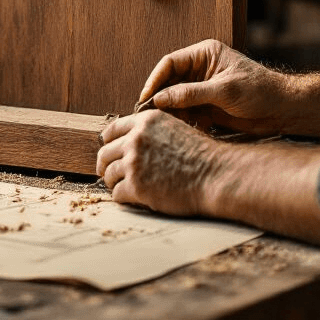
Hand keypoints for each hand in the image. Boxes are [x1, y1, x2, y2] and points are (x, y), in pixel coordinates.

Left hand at [96, 111, 219, 214]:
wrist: (215, 176)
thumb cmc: (200, 156)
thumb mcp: (174, 129)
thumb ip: (149, 132)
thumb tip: (128, 141)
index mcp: (145, 121)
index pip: (112, 129)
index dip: (107, 142)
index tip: (108, 152)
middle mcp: (136, 138)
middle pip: (104, 153)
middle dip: (105, 165)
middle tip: (109, 174)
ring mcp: (134, 162)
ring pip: (109, 174)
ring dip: (115, 183)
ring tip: (124, 188)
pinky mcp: (136, 186)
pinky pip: (117, 194)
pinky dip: (123, 198)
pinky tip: (134, 199)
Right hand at [136, 39, 293, 135]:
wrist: (284, 110)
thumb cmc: (260, 91)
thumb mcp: (224, 91)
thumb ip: (190, 94)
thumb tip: (159, 99)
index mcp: (204, 54)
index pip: (170, 63)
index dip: (155, 80)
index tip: (146, 98)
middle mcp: (201, 69)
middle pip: (170, 82)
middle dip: (161, 99)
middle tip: (150, 116)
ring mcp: (204, 88)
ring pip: (177, 99)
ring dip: (173, 113)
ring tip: (169, 126)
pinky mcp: (208, 105)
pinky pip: (188, 112)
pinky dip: (185, 121)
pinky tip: (186, 130)